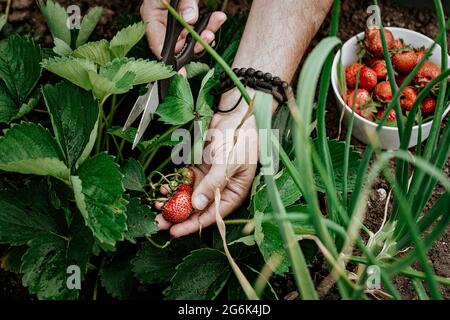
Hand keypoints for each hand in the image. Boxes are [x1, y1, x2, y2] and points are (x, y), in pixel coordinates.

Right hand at [140, 0, 226, 58]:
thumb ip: (184, 2)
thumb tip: (189, 19)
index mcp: (152, 15)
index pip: (158, 45)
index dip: (169, 60)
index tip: (180, 71)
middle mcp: (163, 23)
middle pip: (178, 45)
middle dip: (195, 43)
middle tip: (207, 37)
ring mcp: (176, 22)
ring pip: (191, 39)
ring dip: (206, 34)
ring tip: (216, 21)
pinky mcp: (189, 20)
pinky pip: (199, 30)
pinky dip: (210, 26)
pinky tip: (217, 18)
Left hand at [155, 90, 258, 236]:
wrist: (236, 113)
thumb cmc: (241, 139)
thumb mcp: (228, 163)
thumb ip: (212, 184)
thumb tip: (196, 205)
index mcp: (233, 194)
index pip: (211, 216)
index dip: (192, 225)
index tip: (174, 231)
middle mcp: (220, 189)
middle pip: (197, 209)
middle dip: (178, 216)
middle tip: (158, 223)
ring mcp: (208, 179)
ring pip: (188, 196)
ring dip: (173, 202)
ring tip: (156, 206)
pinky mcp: (199, 167)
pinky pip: (184, 180)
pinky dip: (174, 185)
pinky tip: (162, 189)